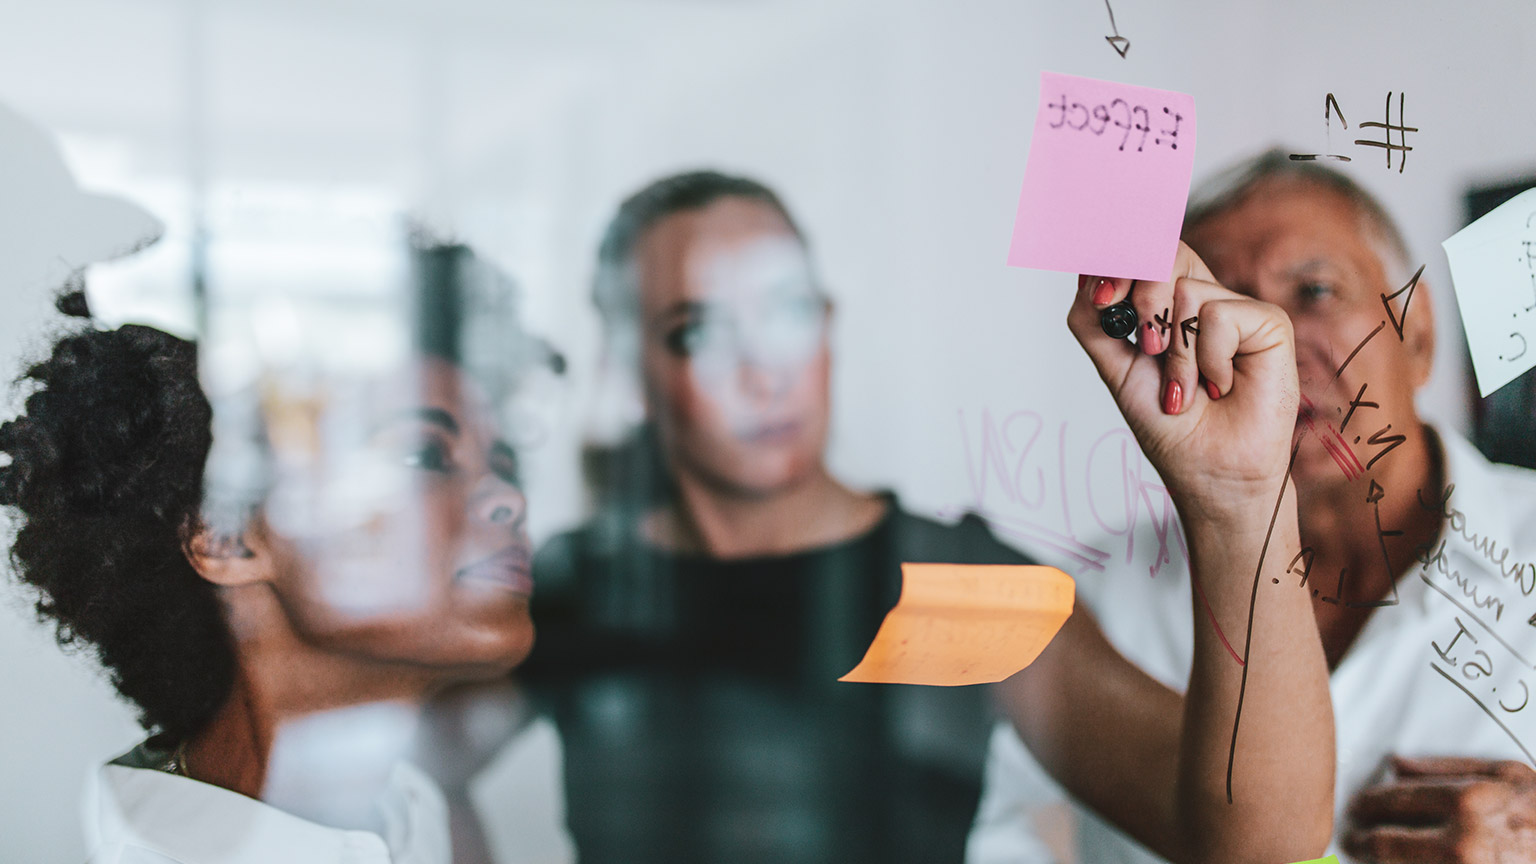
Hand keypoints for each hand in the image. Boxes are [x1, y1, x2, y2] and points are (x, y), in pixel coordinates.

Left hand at [1069, 243, 1298, 527]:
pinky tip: (1220, 386)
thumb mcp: (1116, 369)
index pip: (1142, 253)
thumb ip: (1094, 321)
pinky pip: (1218, 315)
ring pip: (1185, 289)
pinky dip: (1208, 359)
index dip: (1119, 256)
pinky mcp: (1268, 322)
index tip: (1100, 292)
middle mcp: (1203, 298)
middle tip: (1148, 350)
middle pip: (1163, 252)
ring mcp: (1236, 307)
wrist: (1211, 473)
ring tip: (1186, 390)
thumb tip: (1085, 274)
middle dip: (1141, 298)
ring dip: (1175, 353)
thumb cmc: (1171, 428)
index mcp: (1168, 304)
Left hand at [1345, 756, 1535, 861]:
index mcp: (1467, 802)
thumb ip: (1446, 766)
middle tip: (1352, 836)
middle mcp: (1463, 844)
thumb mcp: (1508, 774)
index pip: (1390, 802)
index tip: (1356, 806)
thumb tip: (1395, 764)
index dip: (1365, 805)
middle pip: (1383, 843)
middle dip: (1362, 838)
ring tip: (1368, 856)